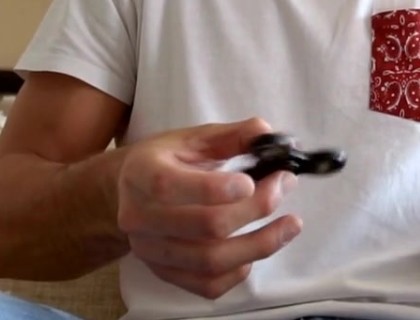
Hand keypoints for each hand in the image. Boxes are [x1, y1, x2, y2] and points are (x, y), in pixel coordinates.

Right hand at [116, 117, 300, 298]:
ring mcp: (150, 250)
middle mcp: (139, 216)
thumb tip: (267, 135)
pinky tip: (257, 249)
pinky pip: (208, 285)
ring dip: (260, 244)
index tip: (252, 180)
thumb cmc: (167, 160)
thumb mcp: (193, 138)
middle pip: (204, 225)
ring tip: (290, 225)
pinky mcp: (164, 273)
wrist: (129, 192)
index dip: (214, 188)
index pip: (169, 186)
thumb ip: (232, 135)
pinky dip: (240, 270)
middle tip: (285, 185)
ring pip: (210, 261)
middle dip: (255, 208)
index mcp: (141, 173)